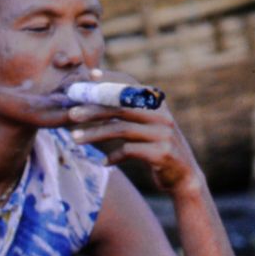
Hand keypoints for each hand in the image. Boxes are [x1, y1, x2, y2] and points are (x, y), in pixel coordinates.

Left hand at [67, 69, 204, 195]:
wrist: (183, 178)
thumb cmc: (157, 150)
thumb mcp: (146, 127)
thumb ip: (128, 113)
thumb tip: (96, 101)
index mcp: (156, 104)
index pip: (130, 85)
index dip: (109, 79)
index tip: (88, 77)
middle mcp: (161, 115)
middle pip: (121, 106)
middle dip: (94, 109)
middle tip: (71, 114)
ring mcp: (162, 134)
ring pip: (122, 129)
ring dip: (95, 134)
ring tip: (75, 139)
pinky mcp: (162, 154)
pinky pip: (130, 151)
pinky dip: (114, 156)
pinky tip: (103, 163)